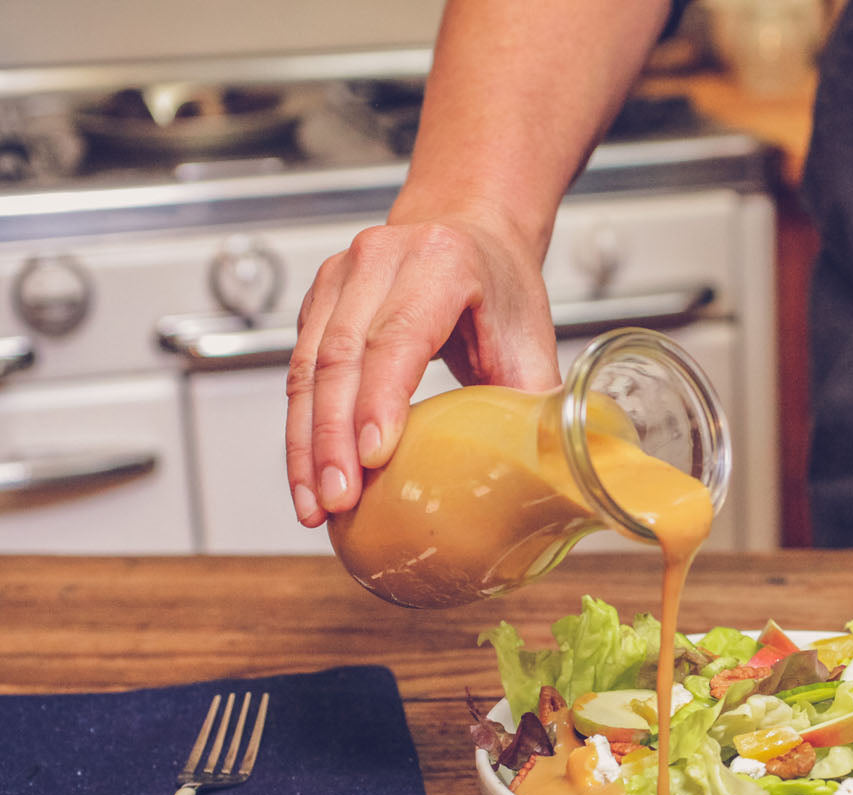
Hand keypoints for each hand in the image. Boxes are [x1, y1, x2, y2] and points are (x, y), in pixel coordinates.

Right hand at [285, 211, 560, 527]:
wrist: (470, 230)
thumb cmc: (500, 287)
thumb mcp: (531, 340)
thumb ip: (540, 405)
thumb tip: (556, 477)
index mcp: (442, 260)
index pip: (399, 335)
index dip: (381, 398)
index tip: (372, 457)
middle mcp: (380, 259)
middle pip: (342, 356)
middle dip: (334, 438)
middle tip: (339, 501)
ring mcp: (339, 277)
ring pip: (307, 368)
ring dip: (306, 444)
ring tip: (315, 506)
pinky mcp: (316, 301)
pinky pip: (297, 372)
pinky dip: (300, 430)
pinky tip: (307, 477)